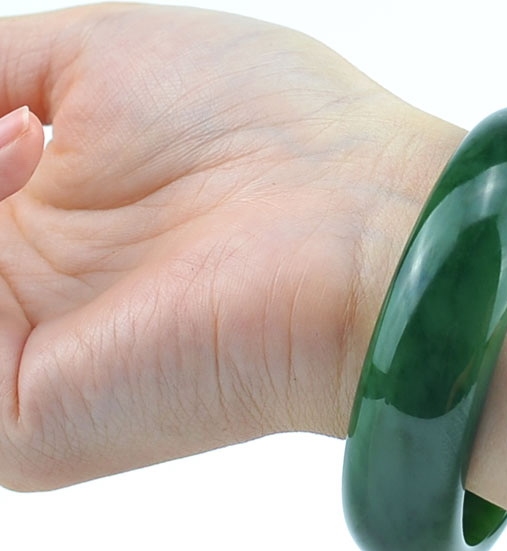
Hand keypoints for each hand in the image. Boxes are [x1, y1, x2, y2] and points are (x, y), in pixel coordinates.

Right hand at [0, 3, 458, 489]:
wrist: (368, 224)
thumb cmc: (277, 132)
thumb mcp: (97, 61)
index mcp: (45, 227)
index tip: (12, 122)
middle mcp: (30, 303)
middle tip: (20, 145)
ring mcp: (21, 370)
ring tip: (25, 150)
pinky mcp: (26, 429)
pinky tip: (23, 176)